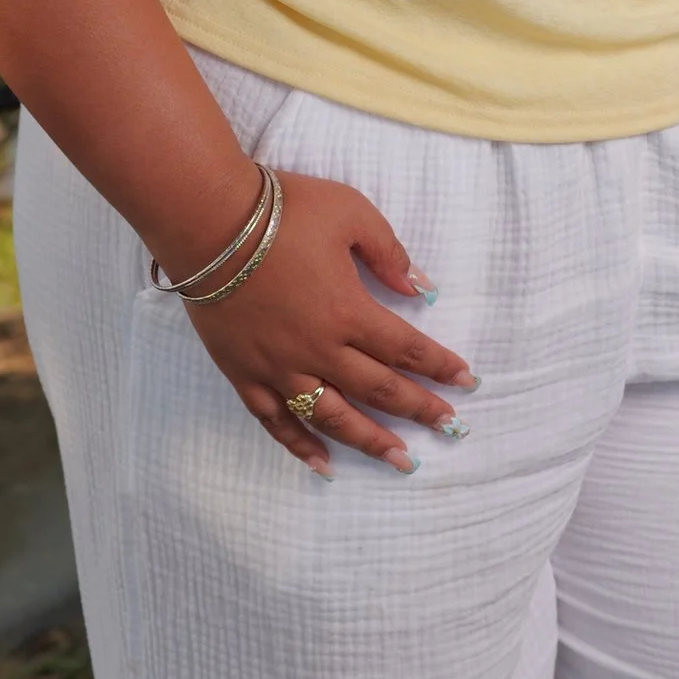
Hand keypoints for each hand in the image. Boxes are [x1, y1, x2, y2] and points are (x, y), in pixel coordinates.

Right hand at [170, 170, 476, 476]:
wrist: (209, 222)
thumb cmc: (285, 211)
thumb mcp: (351, 213)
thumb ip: (389, 253)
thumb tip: (421, 287)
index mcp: (349, 311)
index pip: (407, 349)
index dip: (440, 366)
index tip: (468, 382)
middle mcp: (319, 350)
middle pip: (380, 390)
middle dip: (420, 410)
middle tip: (451, 427)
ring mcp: (280, 368)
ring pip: (334, 417)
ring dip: (371, 441)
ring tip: (402, 461)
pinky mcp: (245, 374)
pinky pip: (277, 422)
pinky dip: (301, 447)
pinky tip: (324, 466)